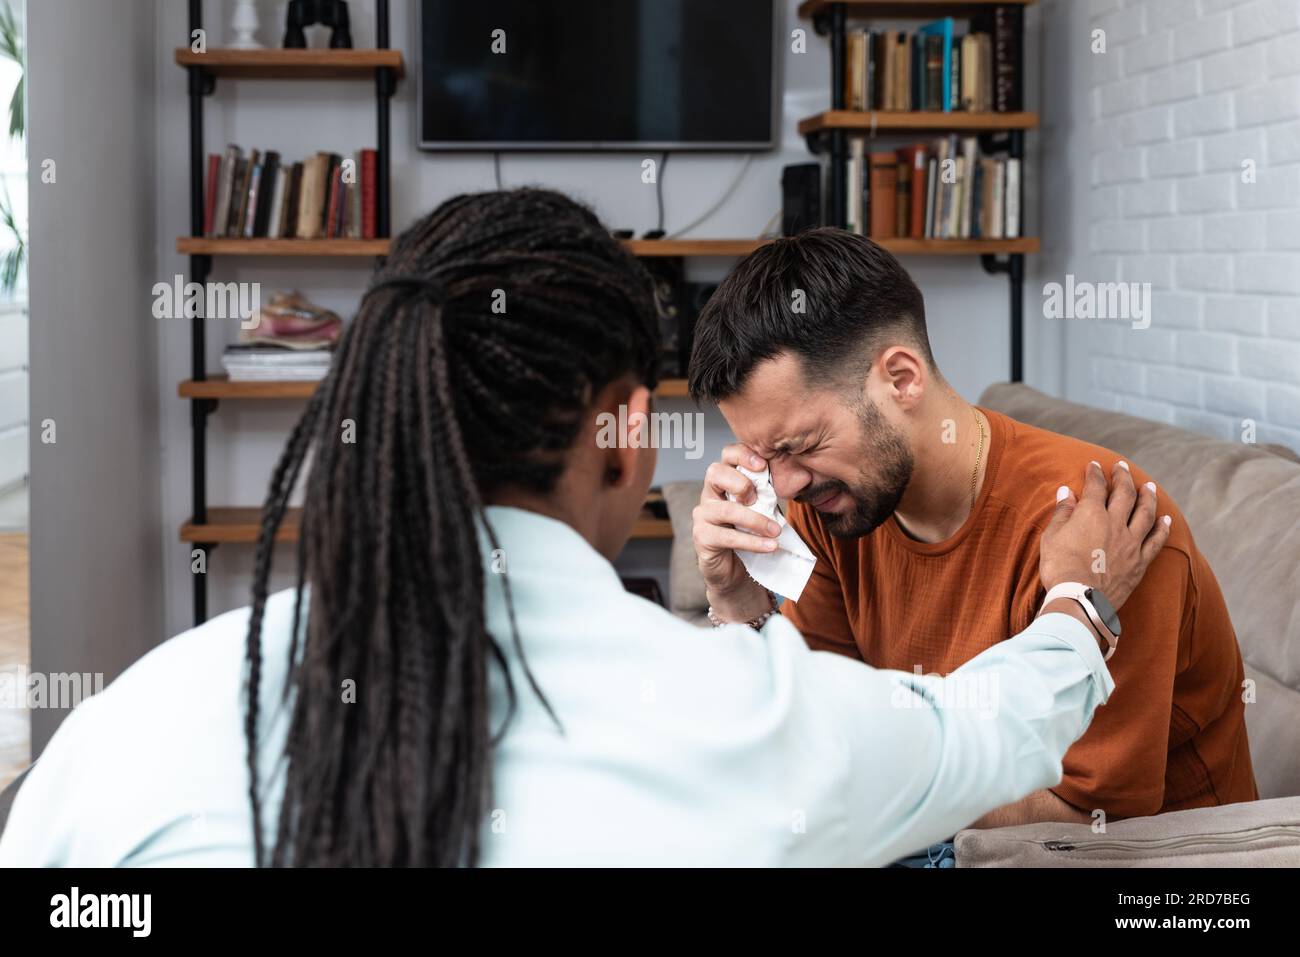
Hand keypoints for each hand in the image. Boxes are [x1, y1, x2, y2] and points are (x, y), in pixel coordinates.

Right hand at [693, 443, 781, 620]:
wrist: (736, 572)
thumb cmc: (750, 535)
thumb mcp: (763, 509)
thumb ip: (769, 493)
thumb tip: (797, 478)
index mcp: (724, 480)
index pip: (727, 455)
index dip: (743, 454)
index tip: (764, 465)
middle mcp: (709, 494)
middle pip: (715, 472)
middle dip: (741, 483)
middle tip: (760, 499)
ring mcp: (702, 515)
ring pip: (725, 509)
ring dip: (755, 520)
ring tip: (776, 531)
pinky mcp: (702, 538)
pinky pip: (727, 537)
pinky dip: (752, 542)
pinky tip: (770, 546)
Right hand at [1039, 460, 1171, 609]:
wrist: (1080, 599)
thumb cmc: (1059, 568)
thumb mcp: (1051, 537)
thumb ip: (1062, 512)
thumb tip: (1067, 492)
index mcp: (1091, 514)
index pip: (1095, 486)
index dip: (1095, 473)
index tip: (1094, 465)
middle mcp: (1115, 523)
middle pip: (1124, 494)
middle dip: (1123, 477)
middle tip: (1122, 467)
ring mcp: (1131, 543)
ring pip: (1145, 513)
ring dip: (1148, 497)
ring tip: (1150, 487)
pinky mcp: (1139, 562)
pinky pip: (1156, 541)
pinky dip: (1162, 528)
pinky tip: (1166, 519)